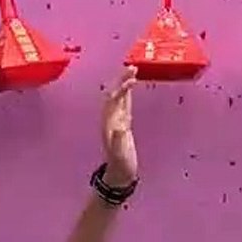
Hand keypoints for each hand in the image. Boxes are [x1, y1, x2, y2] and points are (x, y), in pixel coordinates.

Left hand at [100, 67, 138, 186]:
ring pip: (120, 97)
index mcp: (109, 123)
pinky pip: (125, 104)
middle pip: (115, 94)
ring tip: (133, 70)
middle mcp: (111, 119)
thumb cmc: (120, 164)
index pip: (114, 100)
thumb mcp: (119, 154)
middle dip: (122, 80)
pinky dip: (128, 93)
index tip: (132, 80)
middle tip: (132, 67)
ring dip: (124, 84)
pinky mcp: (124, 124)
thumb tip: (120, 127)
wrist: (120, 174)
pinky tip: (132, 87)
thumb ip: (118, 141)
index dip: (122, 89)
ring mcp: (117, 121)